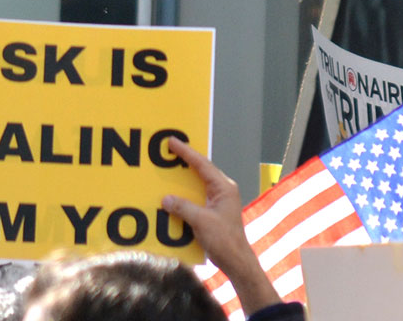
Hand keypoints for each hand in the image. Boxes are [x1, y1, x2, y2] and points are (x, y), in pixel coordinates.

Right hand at [160, 137, 277, 314]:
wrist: (236, 260)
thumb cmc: (224, 240)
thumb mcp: (201, 221)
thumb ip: (183, 208)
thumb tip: (166, 199)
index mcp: (224, 188)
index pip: (203, 165)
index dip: (186, 152)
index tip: (172, 141)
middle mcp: (223, 191)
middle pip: (201, 171)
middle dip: (185, 161)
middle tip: (168, 151)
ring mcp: (219, 201)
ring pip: (198, 184)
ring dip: (183, 179)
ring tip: (168, 170)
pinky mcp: (213, 212)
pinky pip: (196, 198)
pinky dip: (184, 196)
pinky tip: (173, 197)